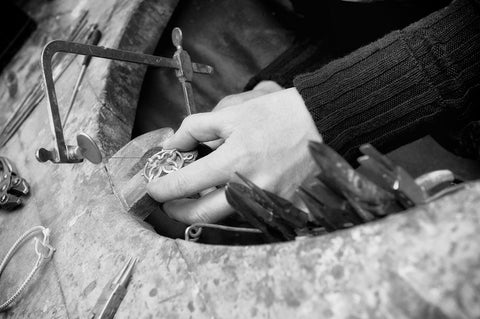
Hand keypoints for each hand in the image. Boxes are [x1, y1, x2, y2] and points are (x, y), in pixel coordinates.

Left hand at [147, 86, 322, 223]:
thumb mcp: (231, 113)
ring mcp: (267, 200)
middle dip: (177, 211)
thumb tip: (170, 145)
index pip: (185, 184)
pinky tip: (232, 188)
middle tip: (169, 201)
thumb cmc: (277, 115)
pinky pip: (249, 212)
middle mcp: (250, 187)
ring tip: (200, 190)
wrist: (322, 122)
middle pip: (201, 215)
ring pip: (224, 216)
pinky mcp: (281, 206)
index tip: (153, 188)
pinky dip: (233, 204)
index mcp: (234, 160)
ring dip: (205, 207)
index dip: (162, 189)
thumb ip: (194, 129)